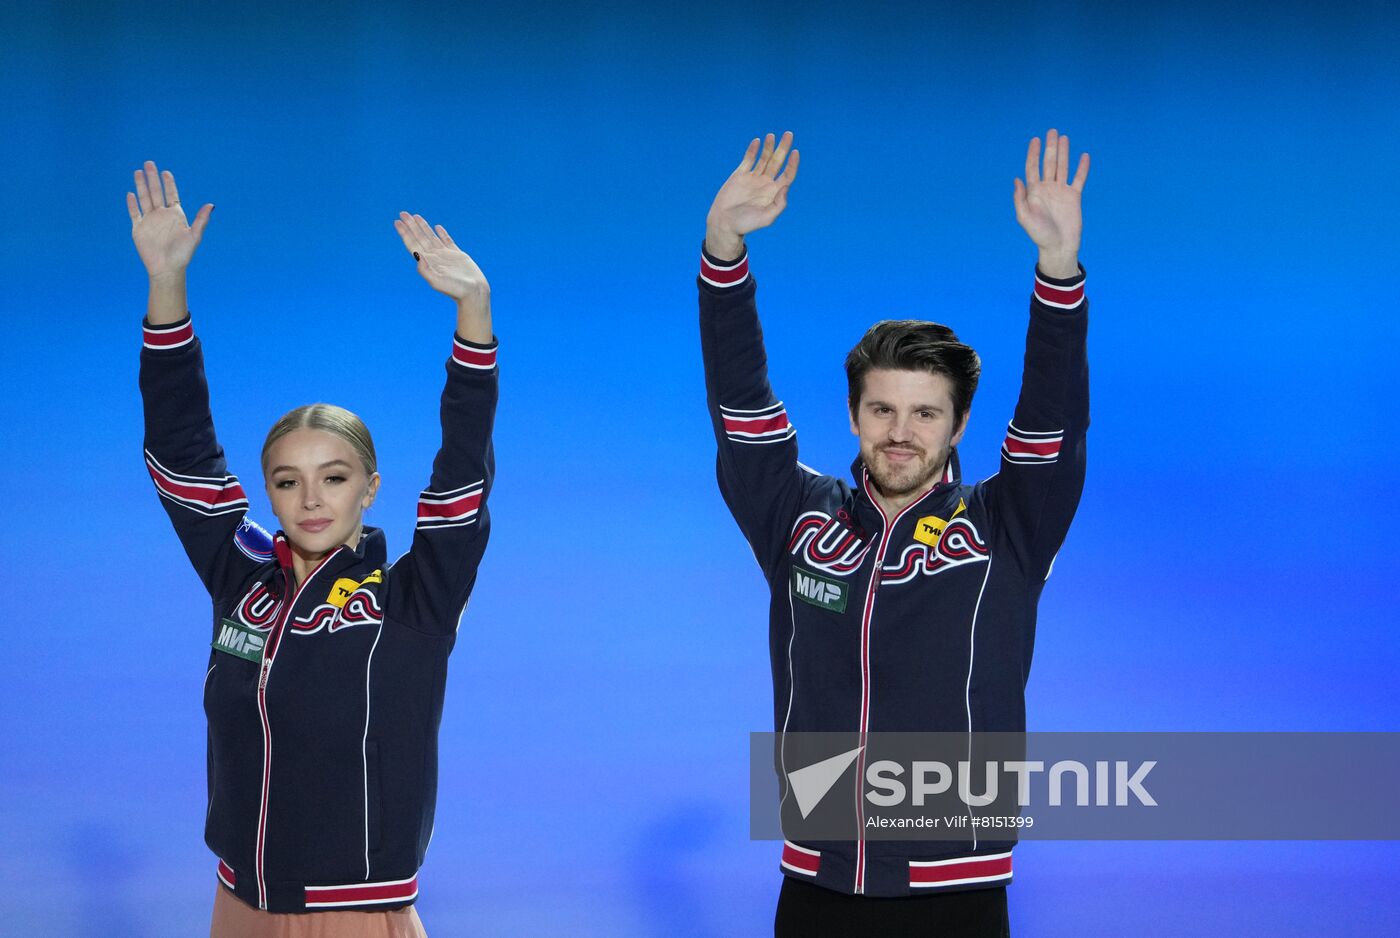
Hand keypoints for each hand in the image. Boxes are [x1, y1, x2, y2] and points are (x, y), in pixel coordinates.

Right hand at [126, 161, 212, 279]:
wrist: (167, 268)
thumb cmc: (183, 254)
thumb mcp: (194, 235)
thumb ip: (201, 220)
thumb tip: (212, 205)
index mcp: (176, 215)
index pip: (171, 195)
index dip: (169, 183)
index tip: (166, 172)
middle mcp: (162, 215)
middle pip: (156, 192)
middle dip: (152, 178)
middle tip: (149, 163)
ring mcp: (150, 221)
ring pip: (144, 198)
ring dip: (141, 185)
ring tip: (138, 172)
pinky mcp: (138, 229)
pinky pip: (134, 213)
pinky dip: (132, 204)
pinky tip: (130, 193)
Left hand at [394, 212, 488, 300]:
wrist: (473, 292)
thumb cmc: (455, 290)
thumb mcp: (437, 282)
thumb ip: (424, 269)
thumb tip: (416, 254)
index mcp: (427, 262)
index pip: (412, 244)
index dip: (405, 233)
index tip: (397, 222)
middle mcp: (434, 257)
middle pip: (419, 237)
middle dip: (411, 225)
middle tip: (403, 213)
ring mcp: (445, 255)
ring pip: (431, 236)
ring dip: (422, 226)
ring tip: (415, 216)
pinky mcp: (457, 254)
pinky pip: (447, 240)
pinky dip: (441, 233)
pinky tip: (436, 227)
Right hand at [705, 132, 799, 259]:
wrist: (725, 223)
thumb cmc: (746, 224)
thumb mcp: (766, 218)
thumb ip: (779, 204)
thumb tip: (786, 187)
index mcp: (774, 193)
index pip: (787, 175)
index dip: (793, 164)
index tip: (795, 152)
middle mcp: (765, 183)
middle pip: (778, 162)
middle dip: (783, 148)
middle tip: (789, 134)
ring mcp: (753, 178)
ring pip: (764, 158)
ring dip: (769, 147)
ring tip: (772, 135)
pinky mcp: (740, 175)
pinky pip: (748, 160)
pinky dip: (753, 150)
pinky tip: (758, 141)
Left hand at [1013, 129, 1088, 277]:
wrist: (1058, 246)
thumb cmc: (1039, 234)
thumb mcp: (1024, 217)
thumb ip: (1019, 198)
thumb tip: (1016, 179)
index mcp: (1034, 192)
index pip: (1033, 167)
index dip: (1033, 153)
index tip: (1035, 139)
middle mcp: (1047, 188)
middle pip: (1048, 163)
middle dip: (1050, 148)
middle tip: (1052, 131)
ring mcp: (1061, 191)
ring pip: (1063, 167)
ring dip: (1064, 152)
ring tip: (1064, 138)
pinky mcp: (1074, 196)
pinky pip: (1079, 179)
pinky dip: (1082, 168)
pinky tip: (1084, 156)